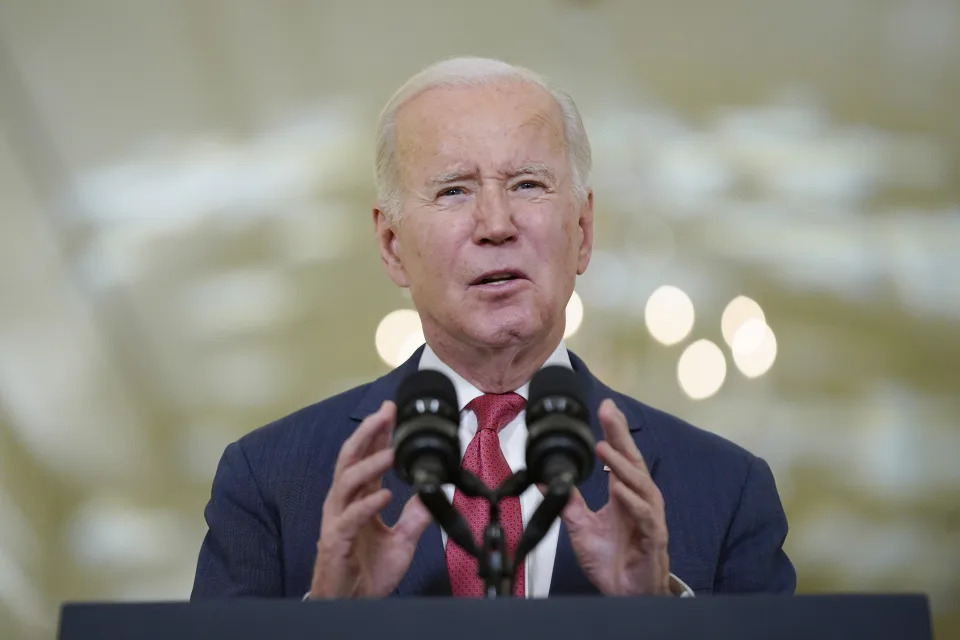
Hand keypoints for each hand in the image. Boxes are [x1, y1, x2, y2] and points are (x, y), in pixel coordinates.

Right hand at [309, 401, 431, 597]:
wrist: (353, 603)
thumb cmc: (367, 571)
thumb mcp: (402, 540)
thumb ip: (416, 516)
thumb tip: (435, 494)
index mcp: (358, 499)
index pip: (366, 458)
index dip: (378, 433)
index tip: (392, 411)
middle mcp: (344, 503)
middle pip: (350, 458)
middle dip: (367, 433)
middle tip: (385, 413)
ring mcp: (338, 520)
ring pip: (347, 481)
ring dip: (371, 464)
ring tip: (392, 453)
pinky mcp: (336, 540)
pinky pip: (350, 517)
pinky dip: (367, 504)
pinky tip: (384, 495)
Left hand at [561, 399, 670, 594]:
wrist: (625, 594)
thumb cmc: (612, 560)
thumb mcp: (581, 527)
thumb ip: (568, 502)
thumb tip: (546, 480)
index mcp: (624, 495)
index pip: (620, 457)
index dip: (614, 432)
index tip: (605, 408)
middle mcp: (639, 500)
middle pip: (632, 461)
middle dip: (621, 435)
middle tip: (609, 411)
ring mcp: (648, 517)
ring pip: (640, 485)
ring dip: (622, 466)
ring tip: (606, 448)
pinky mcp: (652, 537)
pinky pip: (646, 516)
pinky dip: (634, 502)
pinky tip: (621, 490)